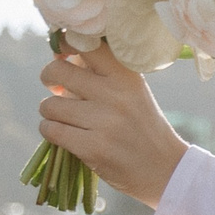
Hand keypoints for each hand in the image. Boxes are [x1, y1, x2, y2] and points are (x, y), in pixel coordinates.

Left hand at [36, 44, 187, 206]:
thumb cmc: (142, 126)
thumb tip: (59, 55)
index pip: (85, 44)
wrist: (165, 170)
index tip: (63, 54)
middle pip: (58, 71)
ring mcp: (104, 122)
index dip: (65, 44)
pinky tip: (62, 133)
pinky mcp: (93, 148)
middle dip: (49, 77)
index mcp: (127, 76)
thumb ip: (102, 74)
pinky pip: (51, 129)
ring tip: (64, 117)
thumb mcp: (132, 92)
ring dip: (50, 111)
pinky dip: (50, 131)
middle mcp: (116, 95)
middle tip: (55, 86)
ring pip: (50, 105)